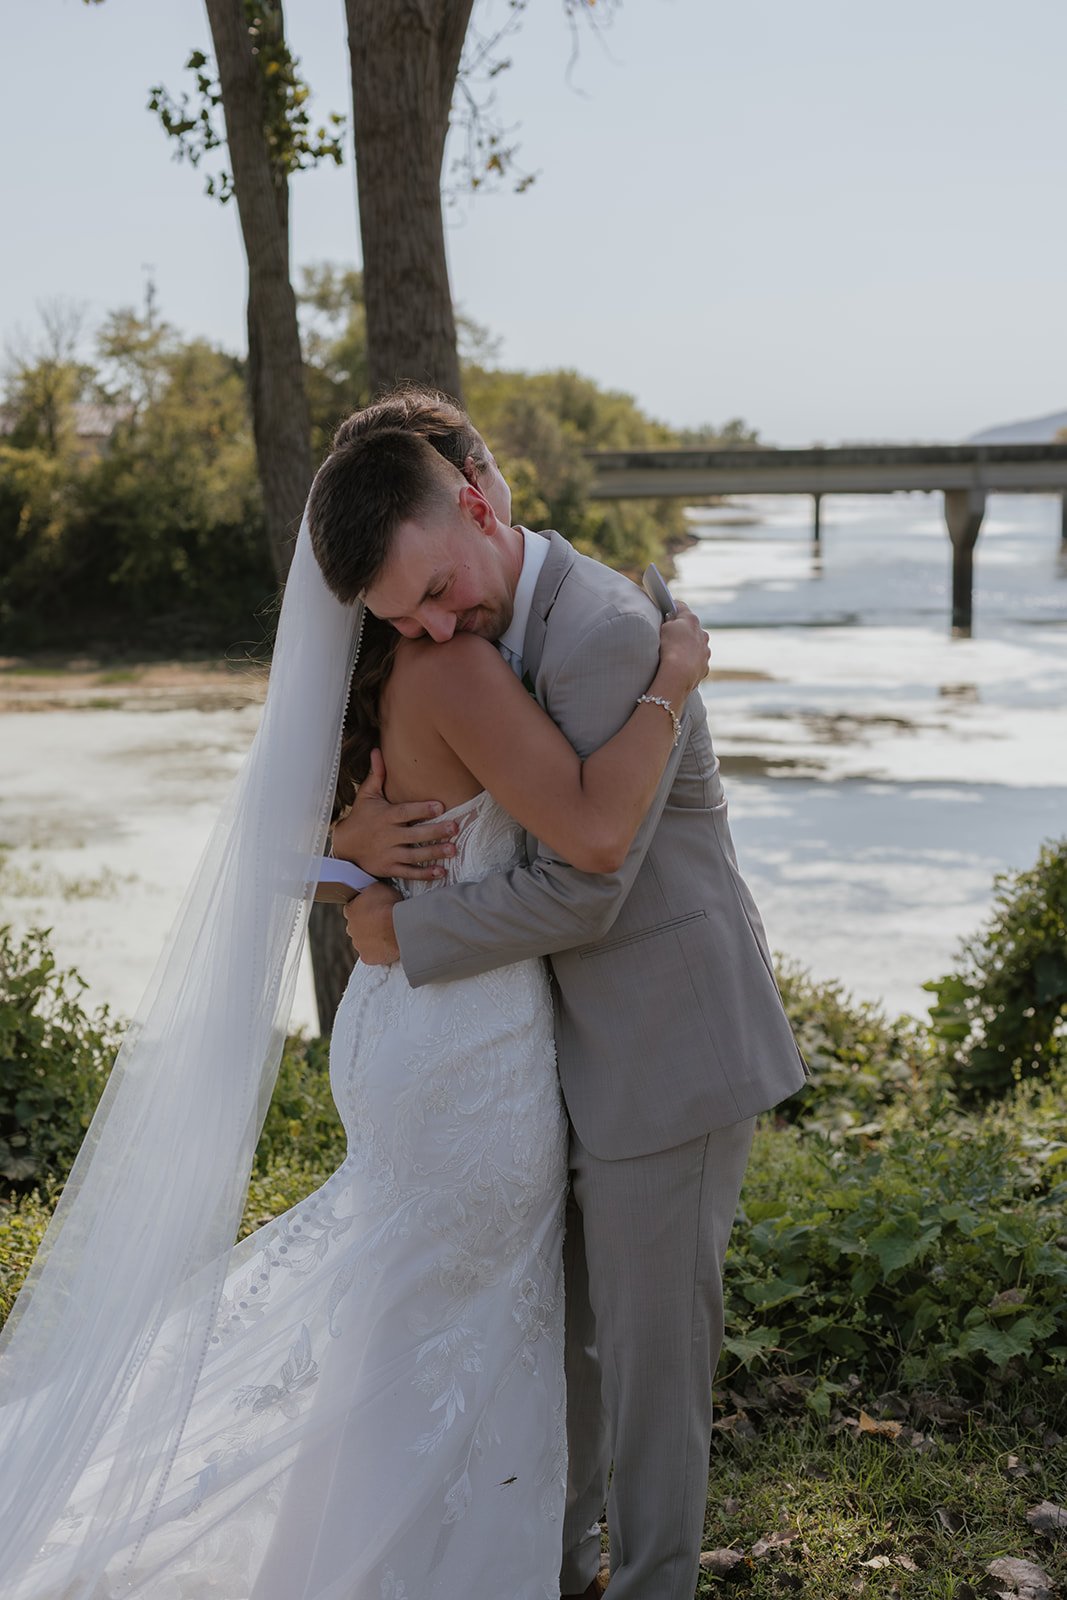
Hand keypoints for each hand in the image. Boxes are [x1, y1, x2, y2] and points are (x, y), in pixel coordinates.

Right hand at [331, 749, 457, 880]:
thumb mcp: (367, 795)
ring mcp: (388, 854)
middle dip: (435, 832)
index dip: (422, 809)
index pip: (405, 812)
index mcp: (385, 816)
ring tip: (453, 850)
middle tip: (455, 828)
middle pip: (414, 834)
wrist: (344, 847)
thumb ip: (377, 774)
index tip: (440, 806)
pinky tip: (441, 872)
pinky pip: (408, 872)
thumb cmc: (361, 817)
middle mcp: (387, 836)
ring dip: (434, 853)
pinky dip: (424, 874)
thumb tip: (377, 750)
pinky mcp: (389, 868)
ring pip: (414, 855)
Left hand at [344, 882, 401, 964]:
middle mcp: (351, 928)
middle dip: (367, 925)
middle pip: (357, 927)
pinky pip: (372, 955)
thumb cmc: (390, 905)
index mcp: (350, 911)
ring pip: (364, 942)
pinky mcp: (367, 958)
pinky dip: (379, 952)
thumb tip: (369, 892)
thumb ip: (368, 891)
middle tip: (382, 922)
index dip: (364, 909)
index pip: (352, 909)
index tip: (374, 909)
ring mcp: (358, 944)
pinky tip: (389, 946)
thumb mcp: (377, 887)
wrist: (400, 926)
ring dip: (373, 939)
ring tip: (389, 934)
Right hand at [656, 601, 709, 697]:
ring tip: (674, 655)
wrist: (679, 674)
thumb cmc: (669, 648)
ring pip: (696, 646)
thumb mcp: (663, 628)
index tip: (665, 610)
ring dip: (687, 648)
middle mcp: (702, 634)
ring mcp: (705, 651)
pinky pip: (697, 662)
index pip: (680, 607)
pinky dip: (690, 663)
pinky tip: (680, 667)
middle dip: (681, 630)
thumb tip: (672, 621)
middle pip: (691, 628)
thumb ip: (669, 621)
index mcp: (691, 620)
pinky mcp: (704, 667)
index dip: (671, 607)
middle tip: (668, 636)